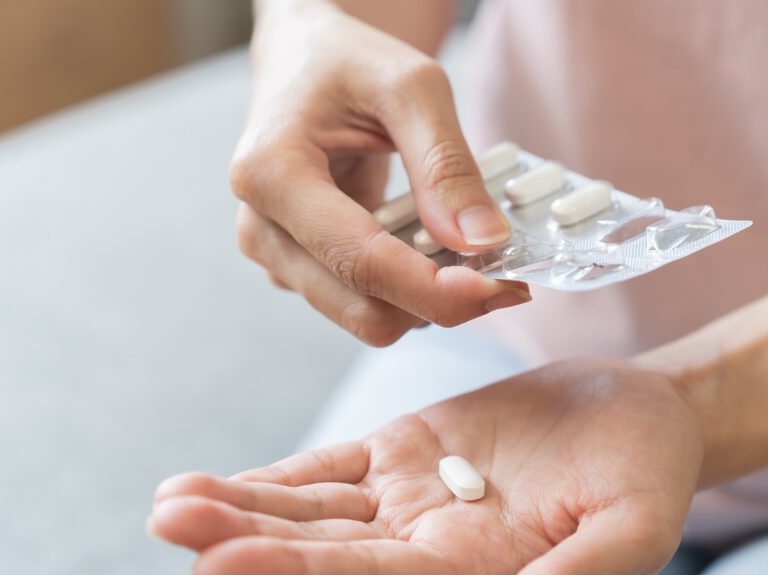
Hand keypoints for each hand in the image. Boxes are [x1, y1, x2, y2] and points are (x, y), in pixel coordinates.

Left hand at [149, 359, 703, 574]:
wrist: (642, 415)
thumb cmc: (651, 476)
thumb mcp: (634, 529)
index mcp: (472, 570)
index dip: (292, 573)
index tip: (214, 566)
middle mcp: (426, 543)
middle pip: (319, 548)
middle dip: (241, 538)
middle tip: (166, 522)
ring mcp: (409, 496)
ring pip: (310, 509)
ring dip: (240, 507)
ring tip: (169, 501)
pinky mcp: (404, 451)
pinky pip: (326, 471)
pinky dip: (272, 478)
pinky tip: (213, 483)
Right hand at [229, 2, 528, 346]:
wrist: (304, 63)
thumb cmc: (348, 63)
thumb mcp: (411, 87)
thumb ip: (447, 165)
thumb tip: (482, 241)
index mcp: (271, 174)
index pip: (363, 263)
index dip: (438, 290)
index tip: (505, 287)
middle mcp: (262, 228)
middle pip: (365, 312)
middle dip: (440, 302)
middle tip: (502, 269)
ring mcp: (277, 256)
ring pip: (369, 318)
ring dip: (426, 297)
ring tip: (461, 242)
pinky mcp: (299, 270)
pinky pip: (367, 304)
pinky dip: (410, 288)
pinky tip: (428, 243)